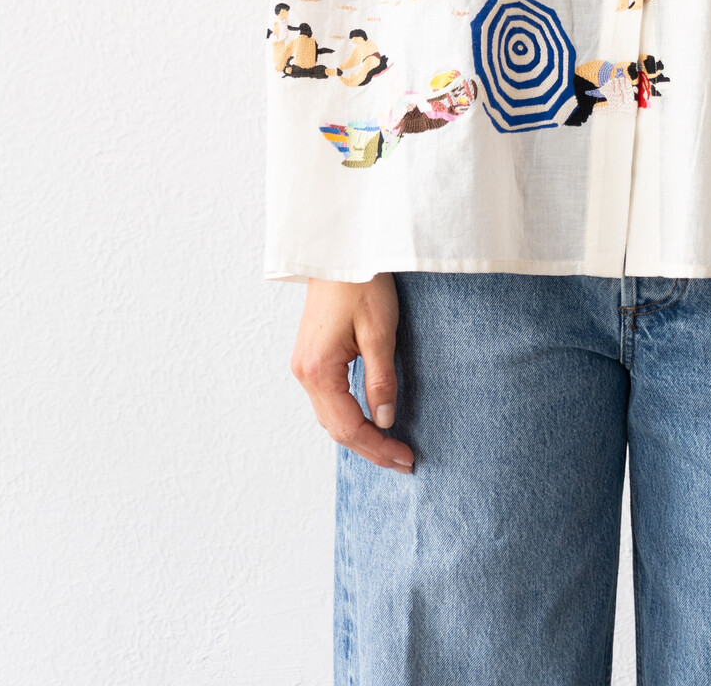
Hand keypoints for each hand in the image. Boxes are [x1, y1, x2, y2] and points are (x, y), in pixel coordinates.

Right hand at [291, 273, 412, 472]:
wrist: (340, 249)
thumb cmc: (361, 283)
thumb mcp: (380, 331)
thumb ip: (381, 379)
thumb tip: (385, 420)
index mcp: (318, 370)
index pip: (349, 427)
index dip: (379, 448)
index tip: (407, 458)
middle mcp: (304, 373)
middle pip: (337, 429)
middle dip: (371, 448)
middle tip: (404, 461)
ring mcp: (304, 366)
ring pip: (331, 417)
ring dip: (359, 435)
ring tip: (391, 447)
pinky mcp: (311, 358)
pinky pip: (328, 400)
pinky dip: (349, 417)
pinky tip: (369, 421)